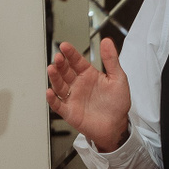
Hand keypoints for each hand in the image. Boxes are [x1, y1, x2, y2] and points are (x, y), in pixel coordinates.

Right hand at [45, 39, 130, 153]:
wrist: (117, 126)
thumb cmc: (117, 104)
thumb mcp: (118, 78)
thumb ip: (111, 60)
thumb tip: (107, 42)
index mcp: (88, 75)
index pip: (76, 61)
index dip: (70, 53)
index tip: (65, 46)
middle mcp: (78, 85)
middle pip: (65, 71)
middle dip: (60, 64)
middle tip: (58, 57)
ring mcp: (72, 98)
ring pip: (59, 85)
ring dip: (54, 77)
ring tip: (52, 69)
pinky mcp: (69, 112)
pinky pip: (58, 104)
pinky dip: (52, 99)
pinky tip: (50, 92)